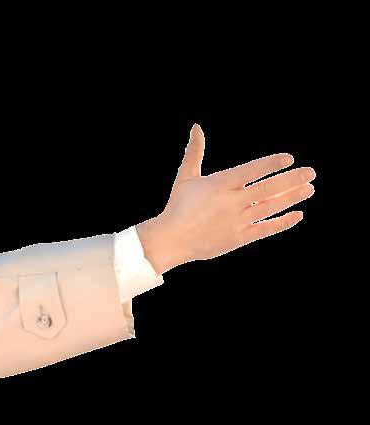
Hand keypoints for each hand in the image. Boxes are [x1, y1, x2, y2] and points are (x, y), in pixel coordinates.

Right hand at [155, 123, 314, 264]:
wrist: (170, 240)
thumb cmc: (177, 206)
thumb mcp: (186, 176)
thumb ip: (195, 152)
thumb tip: (196, 127)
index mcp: (220, 184)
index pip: (252, 170)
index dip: (272, 164)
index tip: (289, 159)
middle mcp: (232, 202)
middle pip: (269, 188)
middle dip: (292, 179)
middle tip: (311, 172)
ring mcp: (237, 221)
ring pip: (271, 207)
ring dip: (292, 197)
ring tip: (309, 189)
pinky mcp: (239, 238)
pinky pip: (266, 229)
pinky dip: (283, 222)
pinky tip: (297, 214)